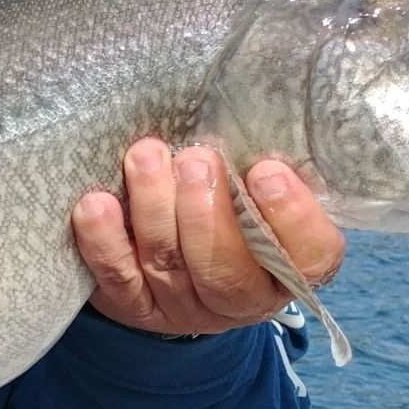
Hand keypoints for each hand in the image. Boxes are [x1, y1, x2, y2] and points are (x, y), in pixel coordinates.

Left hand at [70, 138, 343, 337]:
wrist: (168, 250)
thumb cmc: (224, 197)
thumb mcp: (253, 183)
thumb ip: (258, 161)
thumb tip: (258, 103)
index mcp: (288, 266)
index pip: (312, 257)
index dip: (293, 219)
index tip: (266, 171)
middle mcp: (242, 296)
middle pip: (229, 273)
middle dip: (208, 215)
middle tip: (195, 160)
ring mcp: (184, 306)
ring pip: (169, 267)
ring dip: (154, 209)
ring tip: (144, 157)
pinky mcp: (134, 305)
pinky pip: (118, 278)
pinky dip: (105, 240)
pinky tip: (96, 204)